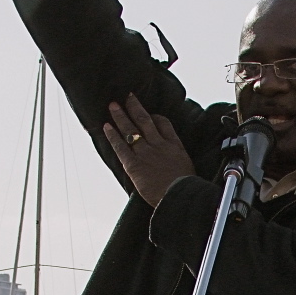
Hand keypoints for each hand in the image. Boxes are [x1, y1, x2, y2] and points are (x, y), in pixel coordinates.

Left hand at [103, 93, 195, 207]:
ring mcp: (146, 154)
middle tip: (127, 96)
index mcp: (175, 147)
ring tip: (112, 105)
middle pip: (145, 121)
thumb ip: (179, 162)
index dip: (155, 117)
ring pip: (131, 129)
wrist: (180, 198)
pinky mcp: (134, 164)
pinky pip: (121, 146)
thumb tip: (176, 165)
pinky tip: (106, 126)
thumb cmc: (186, 189)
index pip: (164, 124)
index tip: (150, 113)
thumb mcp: (189, 170)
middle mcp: (159, 145)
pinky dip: (113, 136)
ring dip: (120, 116)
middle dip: (135, 107)